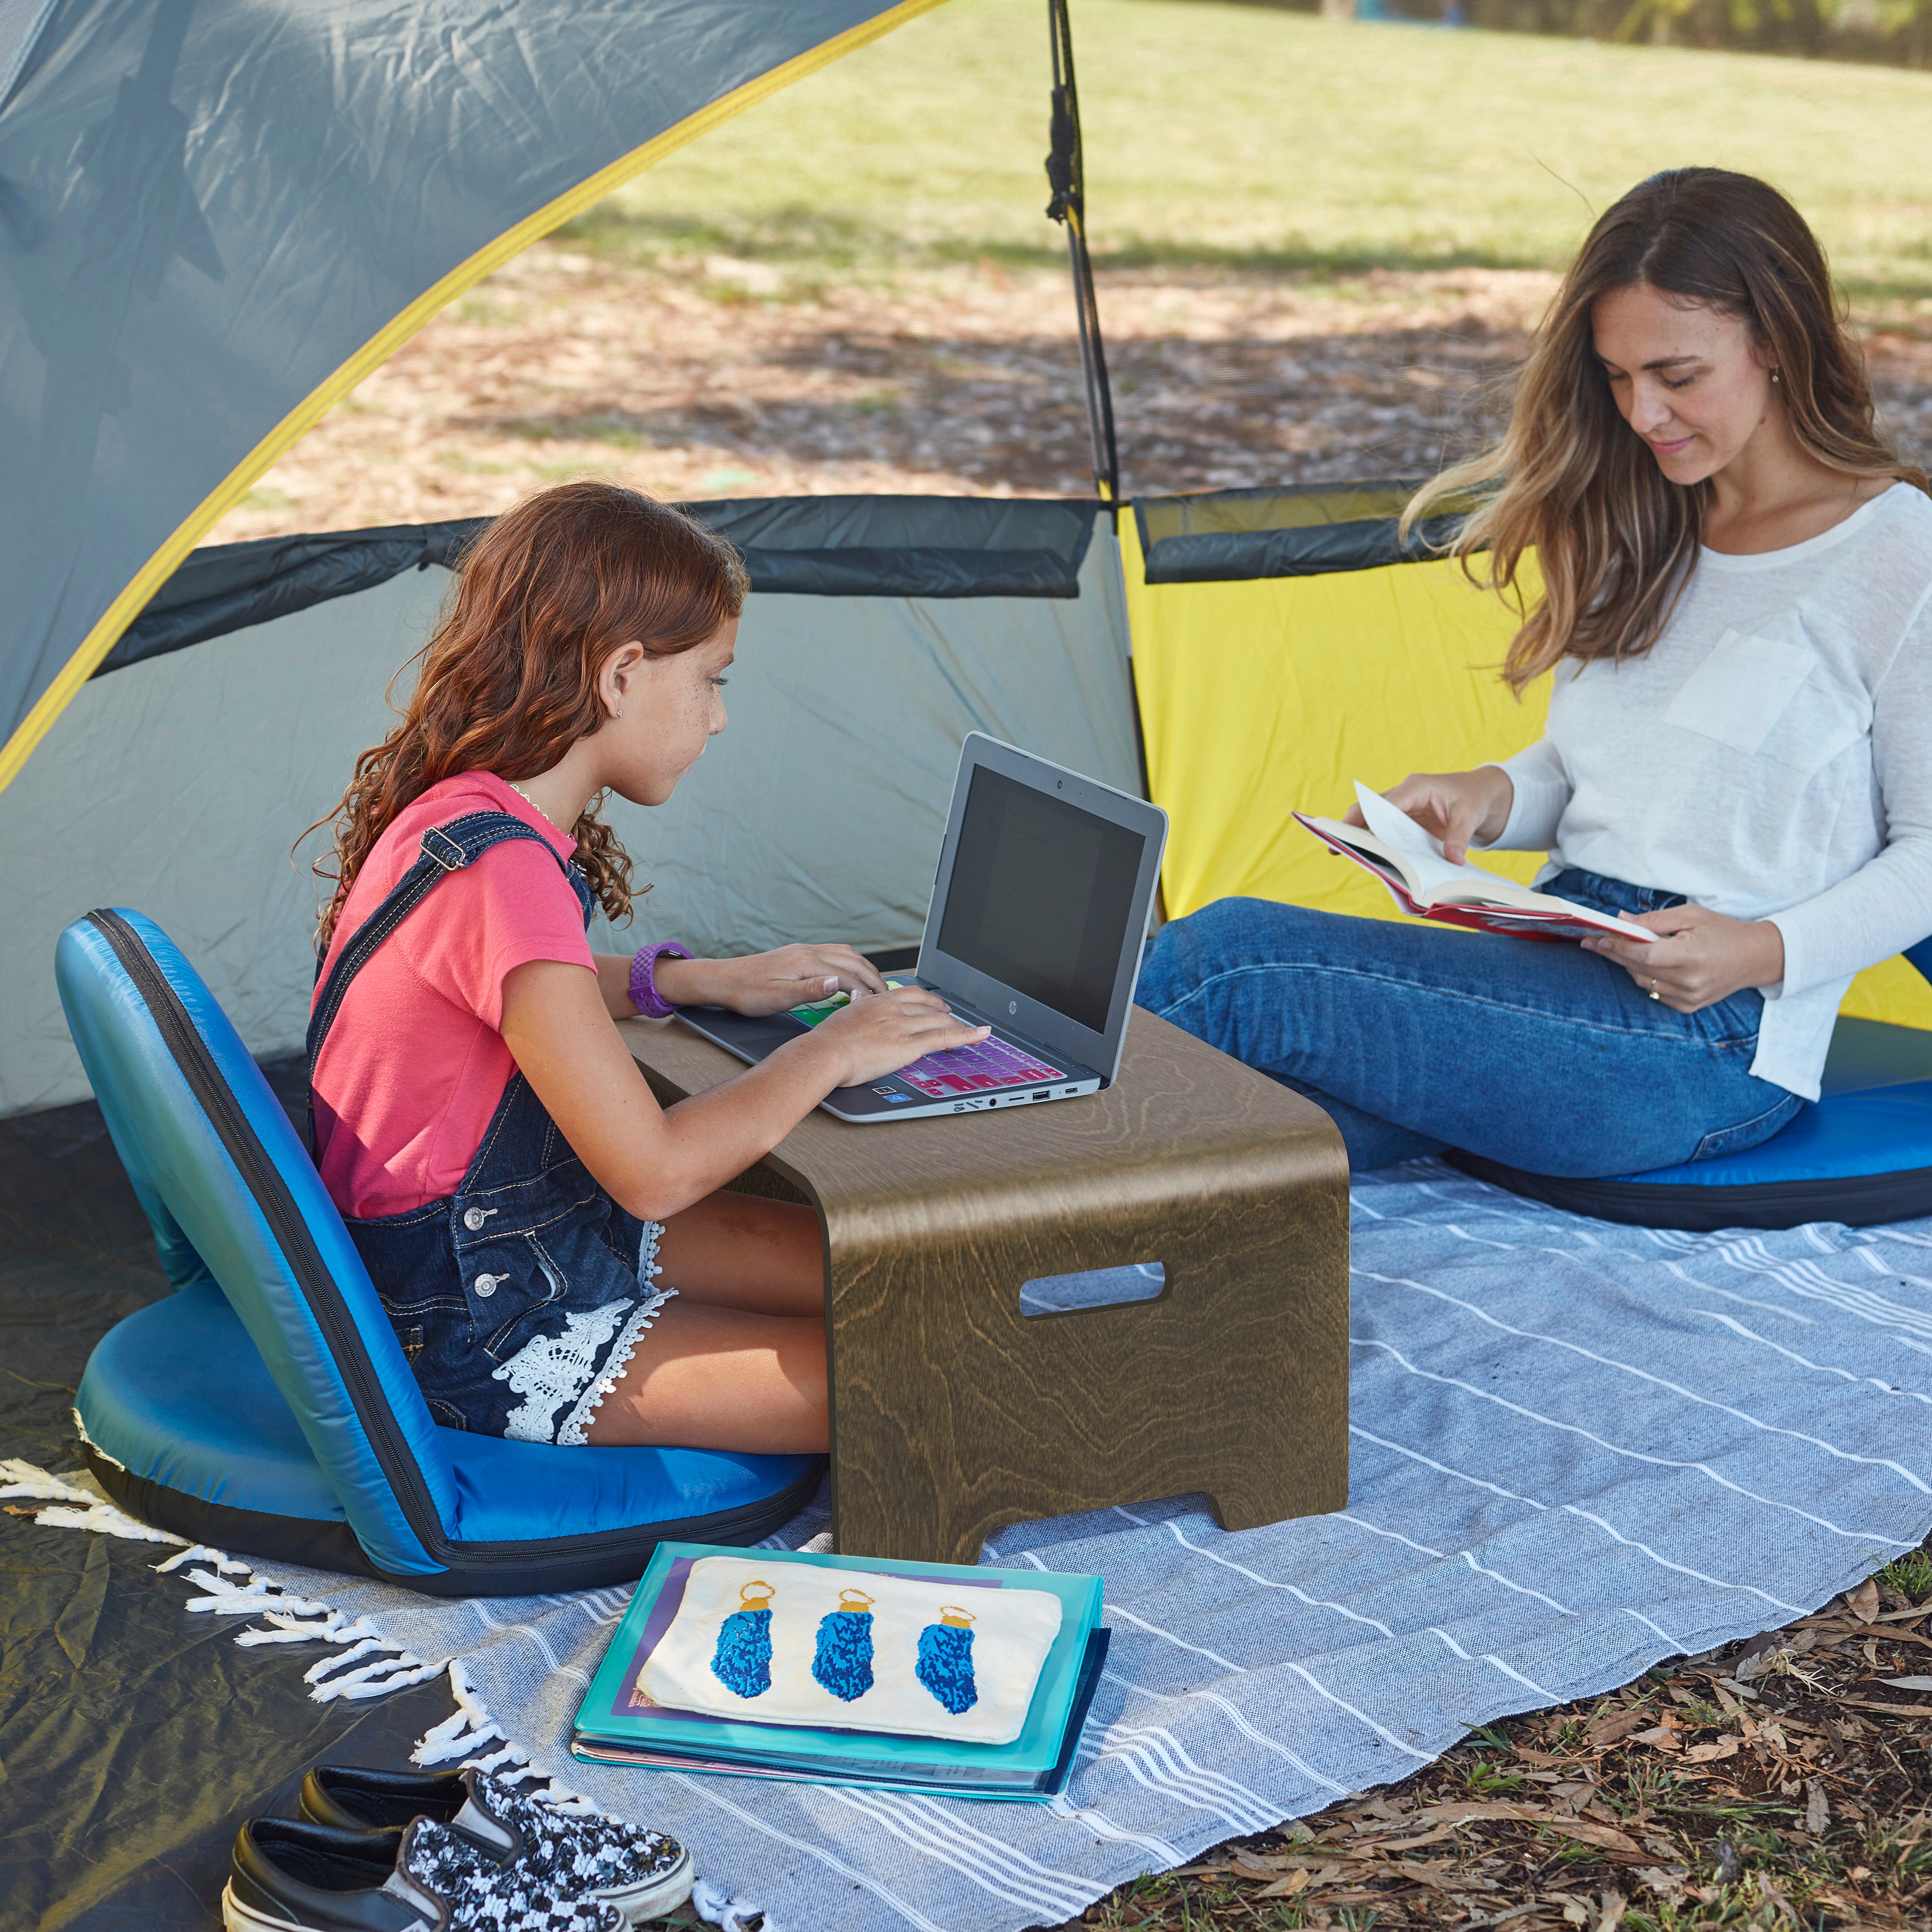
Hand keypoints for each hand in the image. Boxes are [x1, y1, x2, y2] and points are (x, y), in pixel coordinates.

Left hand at [653, 944, 885, 1016]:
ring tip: (876, 985)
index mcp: (806, 962)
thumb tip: (838, 983)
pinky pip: (835, 953)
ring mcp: (804, 950)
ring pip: (846, 953)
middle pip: (853, 960)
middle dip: (873, 977)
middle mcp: (808, 951)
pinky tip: (852, 974)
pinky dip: (851, 962)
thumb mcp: (777, 998)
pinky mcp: (799, 954)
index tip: (880, 1005)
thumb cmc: (746, 993)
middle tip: (888, 996)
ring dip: (865, 967)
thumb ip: (810, 991)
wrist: (722, 980)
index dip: (867, 991)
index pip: (848, 975)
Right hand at [800, 984, 990, 1088]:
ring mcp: (902, 1025)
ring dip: (959, 1025)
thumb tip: (856, 1005)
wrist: (823, 1053)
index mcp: (877, 1001)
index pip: (909, 994)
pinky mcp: (909, 1045)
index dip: (927, 998)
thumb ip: (855, 1010)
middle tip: (954, 1016)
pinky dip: (968, 1035)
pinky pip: (945, 1037)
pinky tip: (981, 1035)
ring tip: (972, 1030)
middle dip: (944, 1011)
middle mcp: (893, 1009)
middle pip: (928, 1005)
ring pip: (940, 1020)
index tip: (934, 1002)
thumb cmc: (826, 1042)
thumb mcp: (842, 1016)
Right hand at [1345, 767, 1513, 865]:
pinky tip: (1369, 860)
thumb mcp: (1470, 816)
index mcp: (1417, 787)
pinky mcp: (1402, 820)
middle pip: (1369, 809)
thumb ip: (1460, 837)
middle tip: (1334, 847)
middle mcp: (1403, 795)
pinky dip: (1375, 844)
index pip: (1387, 802)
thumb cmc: (1473, 799)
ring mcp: (1400, 808)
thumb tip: (1453, 861)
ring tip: (1343, 855)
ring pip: (1371, 820)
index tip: (1362, 840)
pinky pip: (1382, 830)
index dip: (1371, 820)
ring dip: (1359, 837)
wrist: (1478, 794)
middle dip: (1350, 827)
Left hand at [1581, 903, 1785, 1011]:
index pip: (1644, 955)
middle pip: (1639, 969)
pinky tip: (1650, 964)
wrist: (1756, 957)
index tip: (1598, 939)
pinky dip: (1647, 978)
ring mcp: (1689, 998)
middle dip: (1616, 955)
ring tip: (1624, 949)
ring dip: (1631, 966)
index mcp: (1692, 956)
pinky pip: (1655, 992)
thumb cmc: (1723, 931)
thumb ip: (1654, 920)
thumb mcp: (1691, 915)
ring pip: (1643, 982)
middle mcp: (1690, 981)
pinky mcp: (1689, 1007)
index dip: (1618, 947)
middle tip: (1596, 942)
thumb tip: (1621, 921)